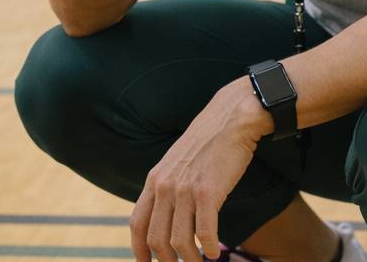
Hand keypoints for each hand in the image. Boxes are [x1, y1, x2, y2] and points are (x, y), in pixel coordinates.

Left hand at [130, 81, 270, 261]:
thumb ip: (167, 186)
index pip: (137, 224)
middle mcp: (164, 186)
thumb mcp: (176, 163)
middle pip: (155, 239)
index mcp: (154, 180)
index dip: (138, 250)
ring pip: (179, 241)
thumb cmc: (208, 143)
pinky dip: (208, 248)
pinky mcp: (207, 192)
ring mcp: (184, 190)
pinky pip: (205, 232)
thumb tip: (167, 216)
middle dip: (166, 261)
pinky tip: (214, 252)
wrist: (230, 119)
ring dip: (189, 259)